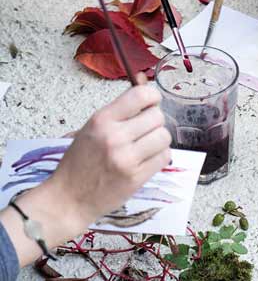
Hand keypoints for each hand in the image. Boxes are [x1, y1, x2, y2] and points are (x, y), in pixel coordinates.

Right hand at [47, 73, 170, 225]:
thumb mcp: (91, 129)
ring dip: (159, 140)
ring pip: (164, 137)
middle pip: (157, 116)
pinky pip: (165, 157)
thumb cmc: (80, 162)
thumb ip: (119, 110)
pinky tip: (148, 159)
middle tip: (145, 130)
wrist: (69, 198)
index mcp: (102, 120)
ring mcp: (127, 158)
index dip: (152, 97)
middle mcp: (115, 137)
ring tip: (146, 146)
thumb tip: (145, 82)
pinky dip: (160, 156)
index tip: (151, 103)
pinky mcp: (137, 177)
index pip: (141, 95)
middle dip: (155, 122)